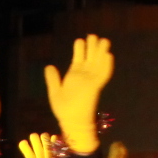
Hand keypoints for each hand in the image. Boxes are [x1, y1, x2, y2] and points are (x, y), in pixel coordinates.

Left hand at [42, 33, 111, 152]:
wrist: (71, 122)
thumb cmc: (64, 110)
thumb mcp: (55, 92)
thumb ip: (53, 79)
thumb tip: (49, 66)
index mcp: (74, 76)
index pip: (79, 59)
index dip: (80, 50)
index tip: (79, 40)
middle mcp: (84, 76)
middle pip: (90, 58)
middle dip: (92, 47)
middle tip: (93, 35)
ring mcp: (91, 81)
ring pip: (98, 63)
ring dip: (101, 53)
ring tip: (104, 40)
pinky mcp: (96, 87)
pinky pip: (103, 75)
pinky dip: (106, 65)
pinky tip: (108, 55)